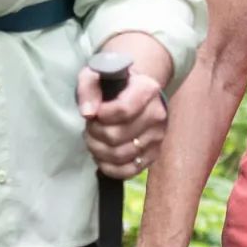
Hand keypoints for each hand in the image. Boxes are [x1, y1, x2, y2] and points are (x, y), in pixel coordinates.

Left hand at [80, 36, 174, 179]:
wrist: (135, 91)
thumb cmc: (113, 84)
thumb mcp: (95, 76)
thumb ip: (88, 89)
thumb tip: (88, 113)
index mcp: (147, 89)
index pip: (123, 110)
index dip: (101, 116)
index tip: (94, 113)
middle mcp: (157, 114)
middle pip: (117, 136)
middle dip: (94, 134)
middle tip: (89, 128)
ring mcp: (157, 136)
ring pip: (120, 155)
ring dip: (98, 151)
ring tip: (93, 140)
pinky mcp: (154, 154)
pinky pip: (130, 170)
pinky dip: (110, 168)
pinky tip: (101, 157)